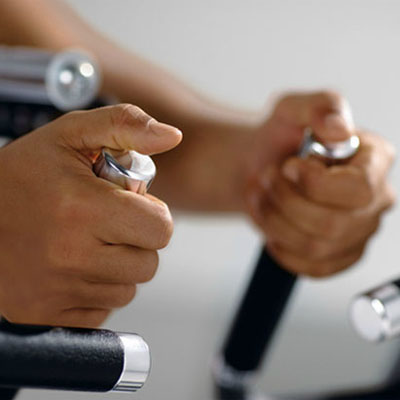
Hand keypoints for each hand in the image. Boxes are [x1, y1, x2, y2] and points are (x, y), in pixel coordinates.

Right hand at [0, 104, 181, 326]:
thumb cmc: (22, 175)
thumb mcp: (70, 135)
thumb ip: (125, 126)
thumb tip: (173, 136)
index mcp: (82, 208)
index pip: (161, 229)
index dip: (153, 215)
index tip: (131, 206)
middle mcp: (69, 256)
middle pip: (148, 263)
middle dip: (137, 242)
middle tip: (108, 224)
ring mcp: (55, 292)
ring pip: (127, 289)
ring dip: (118, 267)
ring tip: (87, 243)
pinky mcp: (44, 315)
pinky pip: (101, 310)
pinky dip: (95, 290)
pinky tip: (72, 267)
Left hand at [245, 91, 394, 276]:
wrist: (262, 165)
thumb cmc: (281, 138)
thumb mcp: (292, 109)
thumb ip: (319, 107)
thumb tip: (339, 130)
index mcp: (375, 160)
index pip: (357, 189)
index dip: (313, 183)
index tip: (287, 166)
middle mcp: (376, 199)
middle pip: (332, 224)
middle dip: (285, 202)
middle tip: (266, 178)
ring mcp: (359, 232)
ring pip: (315, 248)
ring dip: (274, 221)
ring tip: (261, 195)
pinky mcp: (339, 255)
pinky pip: (311, 268)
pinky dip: (280, 247)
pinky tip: (270, 223)